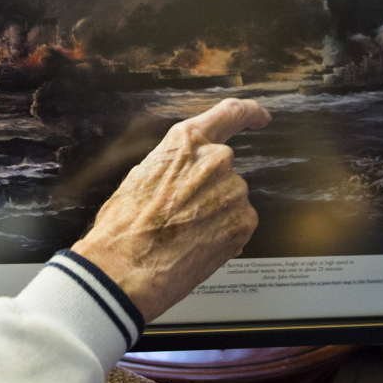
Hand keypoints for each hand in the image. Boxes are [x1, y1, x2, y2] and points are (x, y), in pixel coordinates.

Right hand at [71, 98, 270, 322]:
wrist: (126, 269)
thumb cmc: (122, 227)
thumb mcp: (139, 177)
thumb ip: (172, 165)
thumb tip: (181, 174)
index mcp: (185, 142)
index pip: (230, 113)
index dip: (250, 113)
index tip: (260, 117)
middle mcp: (215, 159)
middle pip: (224, 168)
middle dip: (209, 189)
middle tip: (183, 215)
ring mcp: (234, 191)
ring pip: (231, 199)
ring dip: (215, 214)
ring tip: (183, 235)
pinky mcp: (244, 222)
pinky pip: (239, 224)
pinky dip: (223, 235)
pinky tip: (197, 246)